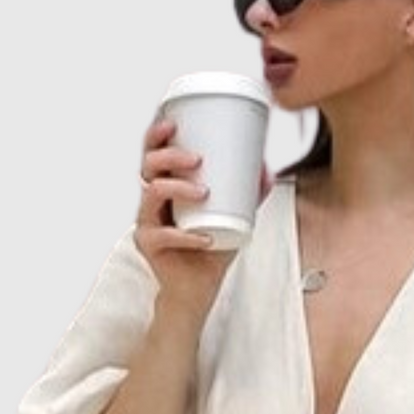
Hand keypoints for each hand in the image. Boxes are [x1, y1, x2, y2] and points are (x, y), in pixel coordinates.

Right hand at [136, 113, 274, 323]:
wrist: (197, 290)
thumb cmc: (210, 250)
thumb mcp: (234, 219)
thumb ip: (248, 195)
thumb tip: (267, 171)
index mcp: (166, 186)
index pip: (154, 153)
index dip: (157, 135)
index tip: (173, 123)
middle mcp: (151, 200)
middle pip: (148, 165)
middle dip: (170, 155)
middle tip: (197, 159)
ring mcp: (147, 222)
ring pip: (152, 193)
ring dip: (178, 188)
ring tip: (204, 192)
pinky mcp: (148, 246)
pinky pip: (164, 235)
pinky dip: (187, 236)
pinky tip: (205, 239)